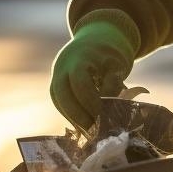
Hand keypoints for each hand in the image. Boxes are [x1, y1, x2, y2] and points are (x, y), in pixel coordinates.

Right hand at [51, 10, 141, 129]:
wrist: (94, 39)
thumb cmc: (109, 54)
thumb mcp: (117, 66)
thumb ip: (113, 85)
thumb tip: (109, 109)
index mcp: (79, 57)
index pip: (79, 83)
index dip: (89, 101)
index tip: (102, 115)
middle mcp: (62, 66)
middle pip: (62, 94)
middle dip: (76, 115)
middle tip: (92, 130)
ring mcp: (56, 74)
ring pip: (58, 100)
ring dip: (72, 117)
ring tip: (88, 132)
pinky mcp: (56, 83)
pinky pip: (59, 102)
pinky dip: (69, 114)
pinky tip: (82, 125)